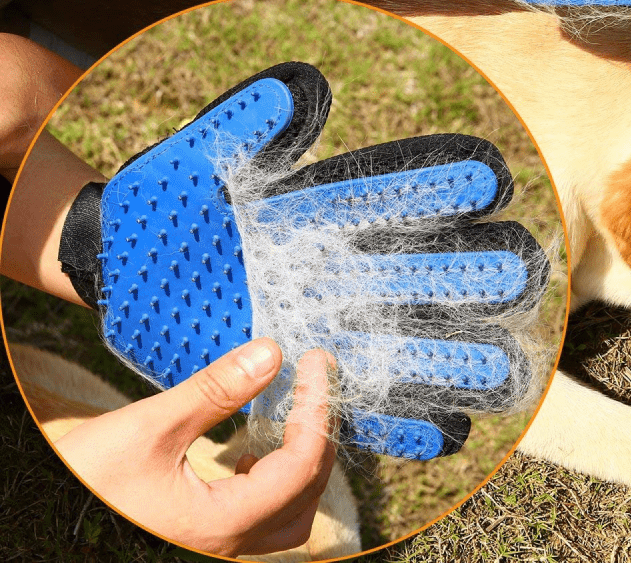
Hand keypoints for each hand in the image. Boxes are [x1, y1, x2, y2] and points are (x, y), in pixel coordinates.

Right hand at [55, 340, 337, 556]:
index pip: (302, 464)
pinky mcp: (200, 540)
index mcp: (221, 524)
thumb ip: (215, 392)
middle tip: (315, 380)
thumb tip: (271, 354)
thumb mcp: (148, 428)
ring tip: (292, 413)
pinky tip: (251, 451)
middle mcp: (226, 546)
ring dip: (302, 462)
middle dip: (319, 432)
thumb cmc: (85, 480)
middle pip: (307, 493)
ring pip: (290, 514)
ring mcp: (214, 548)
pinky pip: (261, 517)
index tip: (317, 362)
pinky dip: (275, 479)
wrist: (43, 516)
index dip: (318, 408)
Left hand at [57, 62, 548, 458]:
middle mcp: (330, 273)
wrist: (119, 271)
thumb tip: (303, 85)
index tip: (486, 179)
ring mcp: (318, 328)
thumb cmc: (162, 210)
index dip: (433, 190)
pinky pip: (359, 405)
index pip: (385, 197)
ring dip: (450, 354)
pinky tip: (445, 428)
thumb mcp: (201, 162)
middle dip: (464, 273)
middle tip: (519, 270)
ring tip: (503, 363)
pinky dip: (400, 420)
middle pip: (410, 272)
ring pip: (398, 341)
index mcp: (314, 216)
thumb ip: (248, 125)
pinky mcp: (296, 379)